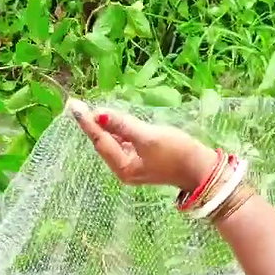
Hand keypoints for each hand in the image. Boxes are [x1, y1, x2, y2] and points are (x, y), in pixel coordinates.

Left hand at [68, 99, 217, 190]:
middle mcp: (123, 168)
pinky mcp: (142, 158)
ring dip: (102, 125)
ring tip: (87, 109)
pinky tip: (111, 119)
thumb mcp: (148, 137)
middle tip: (75, 104)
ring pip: (112, 141)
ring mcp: (132, 164)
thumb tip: (99, 114)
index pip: (100, 140)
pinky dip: (116, 130)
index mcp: (122, 167)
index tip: (73, 106)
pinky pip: (123, 142)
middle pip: (103, 142)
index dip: (86, 122)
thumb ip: (123, 125)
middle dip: (91, 123)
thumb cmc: (177, 153)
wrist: (201, 170)